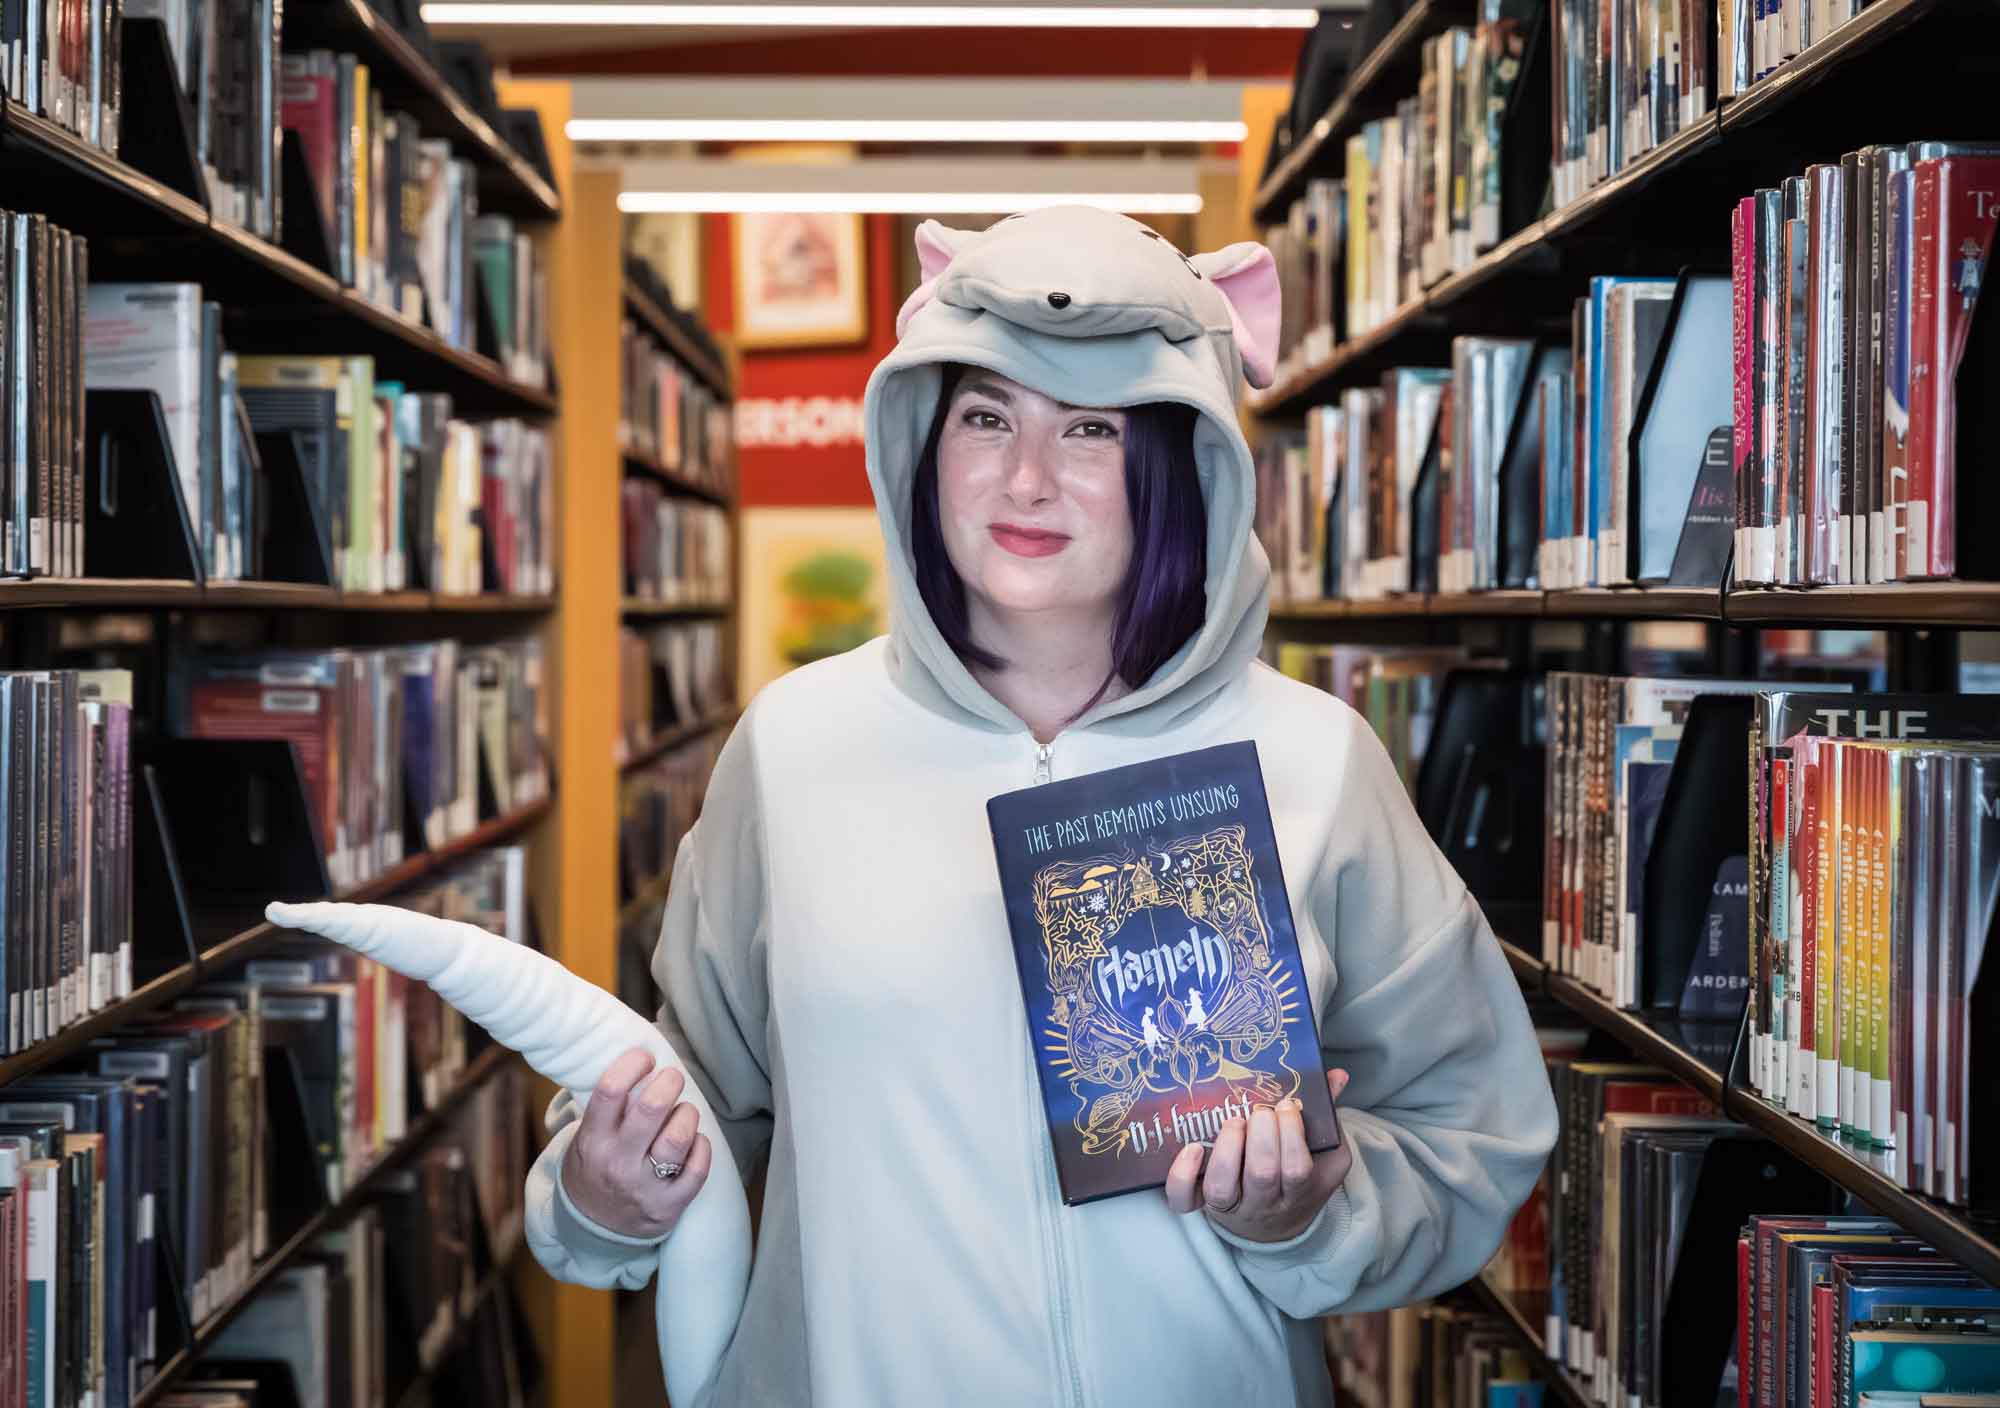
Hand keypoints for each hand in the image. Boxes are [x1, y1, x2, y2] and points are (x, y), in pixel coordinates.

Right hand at [561, 1047, 713, 1239]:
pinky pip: (698, 1170)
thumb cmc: (594, 1171)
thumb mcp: (585, 1140)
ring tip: (684, 1111)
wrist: (592, 1231)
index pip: (611, 1090)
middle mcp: (617, 1164)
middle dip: (669, 1082)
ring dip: (687, 1114)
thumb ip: (608, 1109)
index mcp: (593, 1141)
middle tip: (672, 1078)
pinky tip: (696, 1141)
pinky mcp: (668, 1207)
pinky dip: (702, 1147)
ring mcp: (643, 1188)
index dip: (632, 1064)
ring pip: (678, 1138)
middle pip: (652, 1108)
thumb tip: (640, 1064)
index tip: (645, 1059)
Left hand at [1163, 1068, 1352, 1243]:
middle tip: (1261, 1112)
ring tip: (1234, 1122)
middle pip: (1262, 1177)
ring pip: (1222, 1188)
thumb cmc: (1297, 1179)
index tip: (1287, 1105)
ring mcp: (1231, 1206)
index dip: (1291, 1136)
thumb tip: (1335, 1076)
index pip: (1297, 1171)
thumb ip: (1325, 1116)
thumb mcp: (1322, 1155)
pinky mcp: (1201, 1205)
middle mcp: (1263, 1203)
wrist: (1274, 1227)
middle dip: (1262, 1138)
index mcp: (1297, 1191)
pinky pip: (1183, 1200)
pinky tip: (1193, 1148)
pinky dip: (1183, 1175)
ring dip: (1227, 1150)